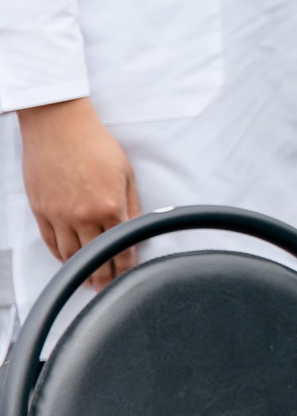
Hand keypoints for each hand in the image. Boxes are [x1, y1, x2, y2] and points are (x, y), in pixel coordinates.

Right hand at [18, 98, 141, 289]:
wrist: (59, 126)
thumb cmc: (96, 143)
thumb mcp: (126, 173)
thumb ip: (132, 205)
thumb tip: (137, 228)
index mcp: (110, 205)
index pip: (121, 246)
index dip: (125, 266)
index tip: (127, 277)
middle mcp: (83, 215)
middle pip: (96, 256)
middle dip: (104, 275)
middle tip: (107, 288)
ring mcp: (59, 214)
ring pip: (71, 254)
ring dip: (81, 270)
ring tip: (89, 281)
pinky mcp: (41, 209)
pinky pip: (51, 241)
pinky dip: (60, 255)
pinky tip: (68, 261)